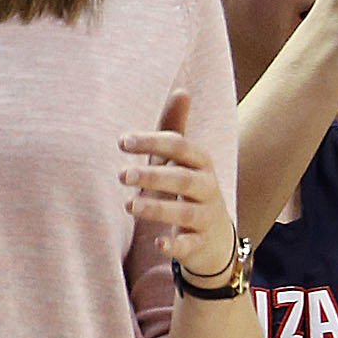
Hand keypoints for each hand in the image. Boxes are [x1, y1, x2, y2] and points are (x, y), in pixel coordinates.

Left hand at [121, 91, 235, 274]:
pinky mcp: (202, 245)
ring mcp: (207, 218)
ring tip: (129, 205)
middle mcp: (208, 188)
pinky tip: (158, 245)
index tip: (122, 142)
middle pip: (183, 179)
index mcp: (201, 164)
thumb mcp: (183, 162)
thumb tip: (182, 91)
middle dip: (153, 176)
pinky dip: (176, 246)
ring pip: (186, 213)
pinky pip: (190, 245)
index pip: (180, 147)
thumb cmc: (189, 192)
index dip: (153, 142)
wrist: (216, 240)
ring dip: (158, 208)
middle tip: (121, 175)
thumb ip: (176, 129)